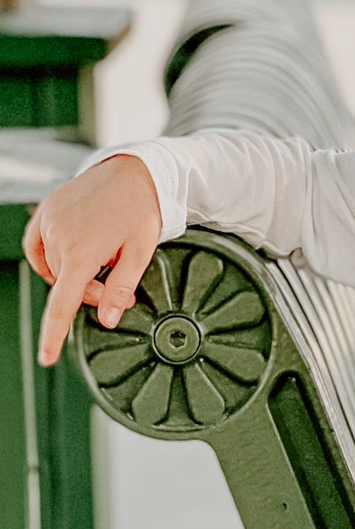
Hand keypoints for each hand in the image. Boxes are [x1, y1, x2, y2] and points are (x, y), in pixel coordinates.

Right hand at [22, 154, 162, 367]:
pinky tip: (73, 254)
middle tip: (116, 283)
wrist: (132, 171)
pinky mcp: (44, 212)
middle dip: (89, 291)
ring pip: (53, 268)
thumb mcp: (140, 253)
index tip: (46, 357)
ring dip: (73, 273)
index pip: (62, 304)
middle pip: (64, 286)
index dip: (54, 334)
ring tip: (101, 259)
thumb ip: (120, 288)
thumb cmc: (141, 210)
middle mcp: (58, 236)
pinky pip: (39, 248)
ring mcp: (48, 222)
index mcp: (82, 251)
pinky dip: (53, 258)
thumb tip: (107, 319)